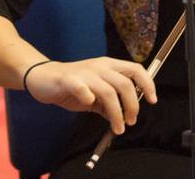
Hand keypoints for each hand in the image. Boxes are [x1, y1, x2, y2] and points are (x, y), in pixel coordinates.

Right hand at [23, 57, 156, 135]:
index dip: (147, 84)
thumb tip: (125, 118)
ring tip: (117, 127)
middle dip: (132, 106)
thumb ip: (110, 103)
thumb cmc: (71, 85)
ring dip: (116, 113)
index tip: (152, 100)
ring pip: (108, 91)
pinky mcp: (69, 81)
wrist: (43, 78)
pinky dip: (88, 98)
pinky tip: (89, 104)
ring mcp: (84, 73)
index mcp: (108, 66)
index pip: (135, 69)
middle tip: (130, 121)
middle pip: (125, 83)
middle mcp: (99, 66)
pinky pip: (82, 89)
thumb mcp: (95, 94)